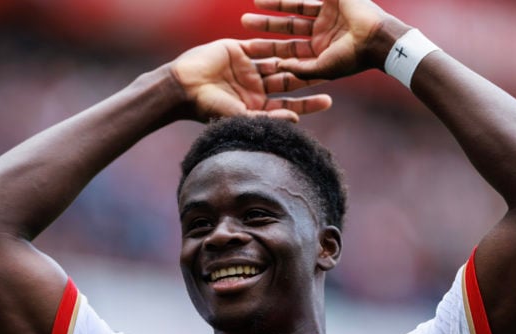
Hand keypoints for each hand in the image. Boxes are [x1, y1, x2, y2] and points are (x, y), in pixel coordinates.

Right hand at [170, 38, 331, 122]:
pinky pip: (259, 43)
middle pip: (288, 81)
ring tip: (318, 48)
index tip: (328, 100)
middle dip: (309, 77)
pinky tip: (294, 30)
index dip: (308, 104)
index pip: (288, 104)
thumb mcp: (240, 116)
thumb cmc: (209, 108)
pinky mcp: (238, 51)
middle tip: (333, 71)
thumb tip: (295, 120)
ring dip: (296, 55)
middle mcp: (255, 88)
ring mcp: (248, 68)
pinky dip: (272, 38)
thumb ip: (267, 117)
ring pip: (277, 60)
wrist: (183, 87)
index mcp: (257, 106)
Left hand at [241, 0, 395, 79]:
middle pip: (286, 29)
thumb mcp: (322, 69)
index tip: (247, 48)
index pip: (287, 50)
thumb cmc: (352, 59)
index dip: (268, 49)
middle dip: (265, 26)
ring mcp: (325, 16)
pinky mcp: (332, 0)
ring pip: (294, 10)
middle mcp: (320, 33)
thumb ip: (300, 69)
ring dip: (275, 6)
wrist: (378, 38)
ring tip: (254, 3)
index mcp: (318, 52)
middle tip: (244, 23)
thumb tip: (278, 67)